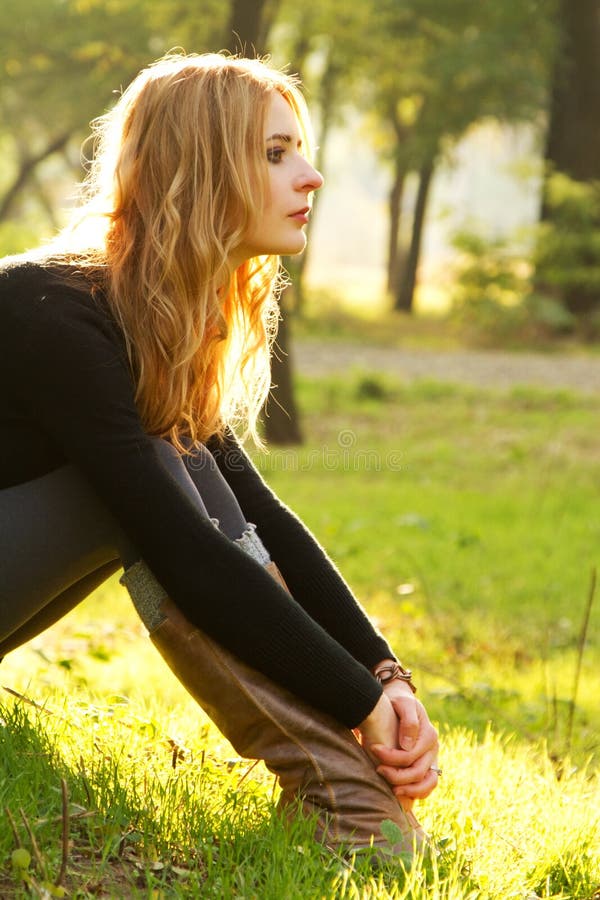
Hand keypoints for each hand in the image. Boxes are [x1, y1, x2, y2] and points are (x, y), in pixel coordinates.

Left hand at [369, 682, 438, 803]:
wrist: (400, 703)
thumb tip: (408, 745)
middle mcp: (434, 749)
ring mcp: (432, 759)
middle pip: (418, 772)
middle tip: (378, 770)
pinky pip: (426, 786)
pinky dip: (416, 792)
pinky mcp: (427, 766)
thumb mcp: (403, 703)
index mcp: (429, 735)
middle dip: (396, 775)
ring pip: (428, 784)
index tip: (373, 749)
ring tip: (391, 790)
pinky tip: (398, 791)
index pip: (411, 755)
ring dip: (409, 790)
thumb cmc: (398, 701)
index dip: (391, 757)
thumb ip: (408, 721)